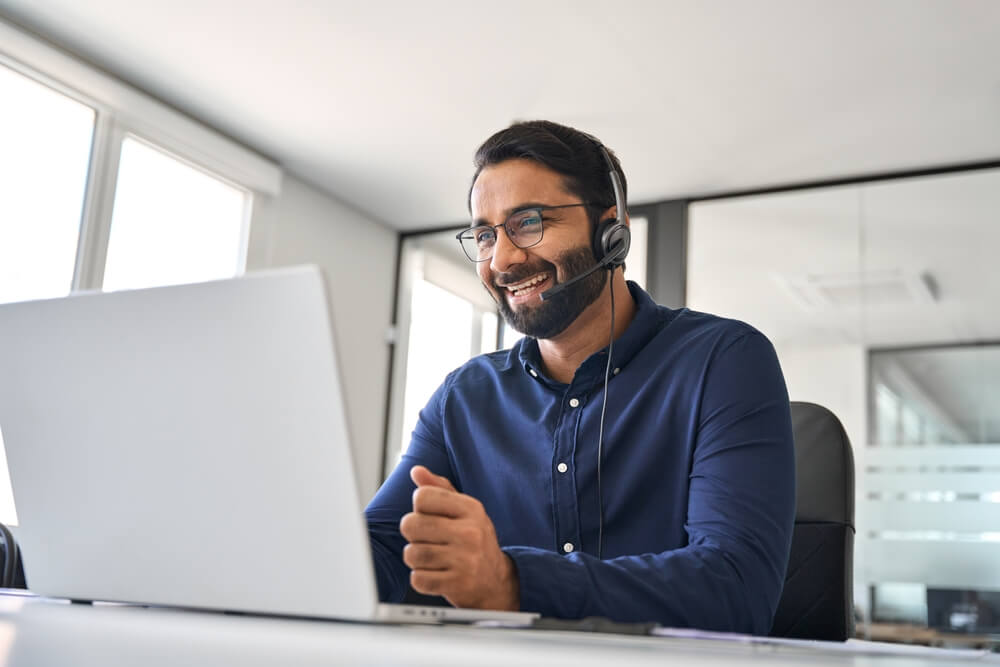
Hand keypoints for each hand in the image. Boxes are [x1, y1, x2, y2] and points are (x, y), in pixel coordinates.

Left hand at [399, 465, 518, 610]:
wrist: (496, 581)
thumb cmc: (473, 540)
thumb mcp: (463, 510)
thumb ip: (439, 488)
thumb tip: (416, 470)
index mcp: (471, 508)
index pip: (422, 496)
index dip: (419, 508)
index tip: (430, 516)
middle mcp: (470, 532)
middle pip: (411, 524)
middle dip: (412, 534)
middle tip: (426, 539)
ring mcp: (465, 560)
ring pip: (412, 553)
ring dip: (415, 558)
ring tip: (430, 557)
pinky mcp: (458, 584)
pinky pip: (418, 579)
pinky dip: (420, 579)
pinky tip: (435, 574)